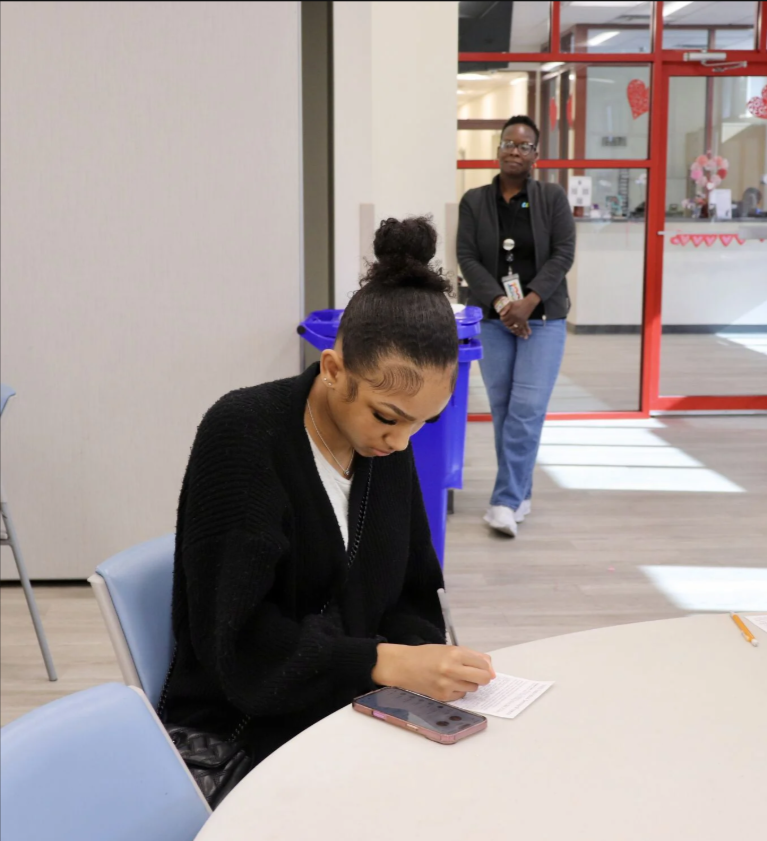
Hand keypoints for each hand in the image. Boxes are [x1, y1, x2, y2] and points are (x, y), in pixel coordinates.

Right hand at [372, 643, 495, 701]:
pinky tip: (447, 683)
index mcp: (455, 654)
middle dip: (482, 677)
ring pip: (473, 688)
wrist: (404, 666)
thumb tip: (491, 670)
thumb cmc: (427, 655)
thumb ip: (473, 656)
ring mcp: (447, 685)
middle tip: (474, 674)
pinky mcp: (443, 697)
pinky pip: (461, 696)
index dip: (484, 666)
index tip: (480, 666)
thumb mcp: (450, 649)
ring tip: (455, 676)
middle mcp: (452, 669)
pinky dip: (458, 691)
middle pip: (483, 679)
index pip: (484, 664)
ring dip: (468, 683)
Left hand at [498, 293, 540, 338]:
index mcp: (511, 314)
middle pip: (509, 325)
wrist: (529, 303)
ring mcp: (520, 321)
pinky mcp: (524, 321)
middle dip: (507, 325)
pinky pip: (523, 328)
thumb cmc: (519, 302)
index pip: (504, 320)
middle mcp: (515, 319)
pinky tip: (525, 336)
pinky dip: (524, 332)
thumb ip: (505, 309)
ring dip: (516, 332)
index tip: (502, 318)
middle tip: (506, 323)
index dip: (502, 319)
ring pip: (516, 328)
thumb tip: (500, 315)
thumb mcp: (511, 303)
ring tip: (515, 334)